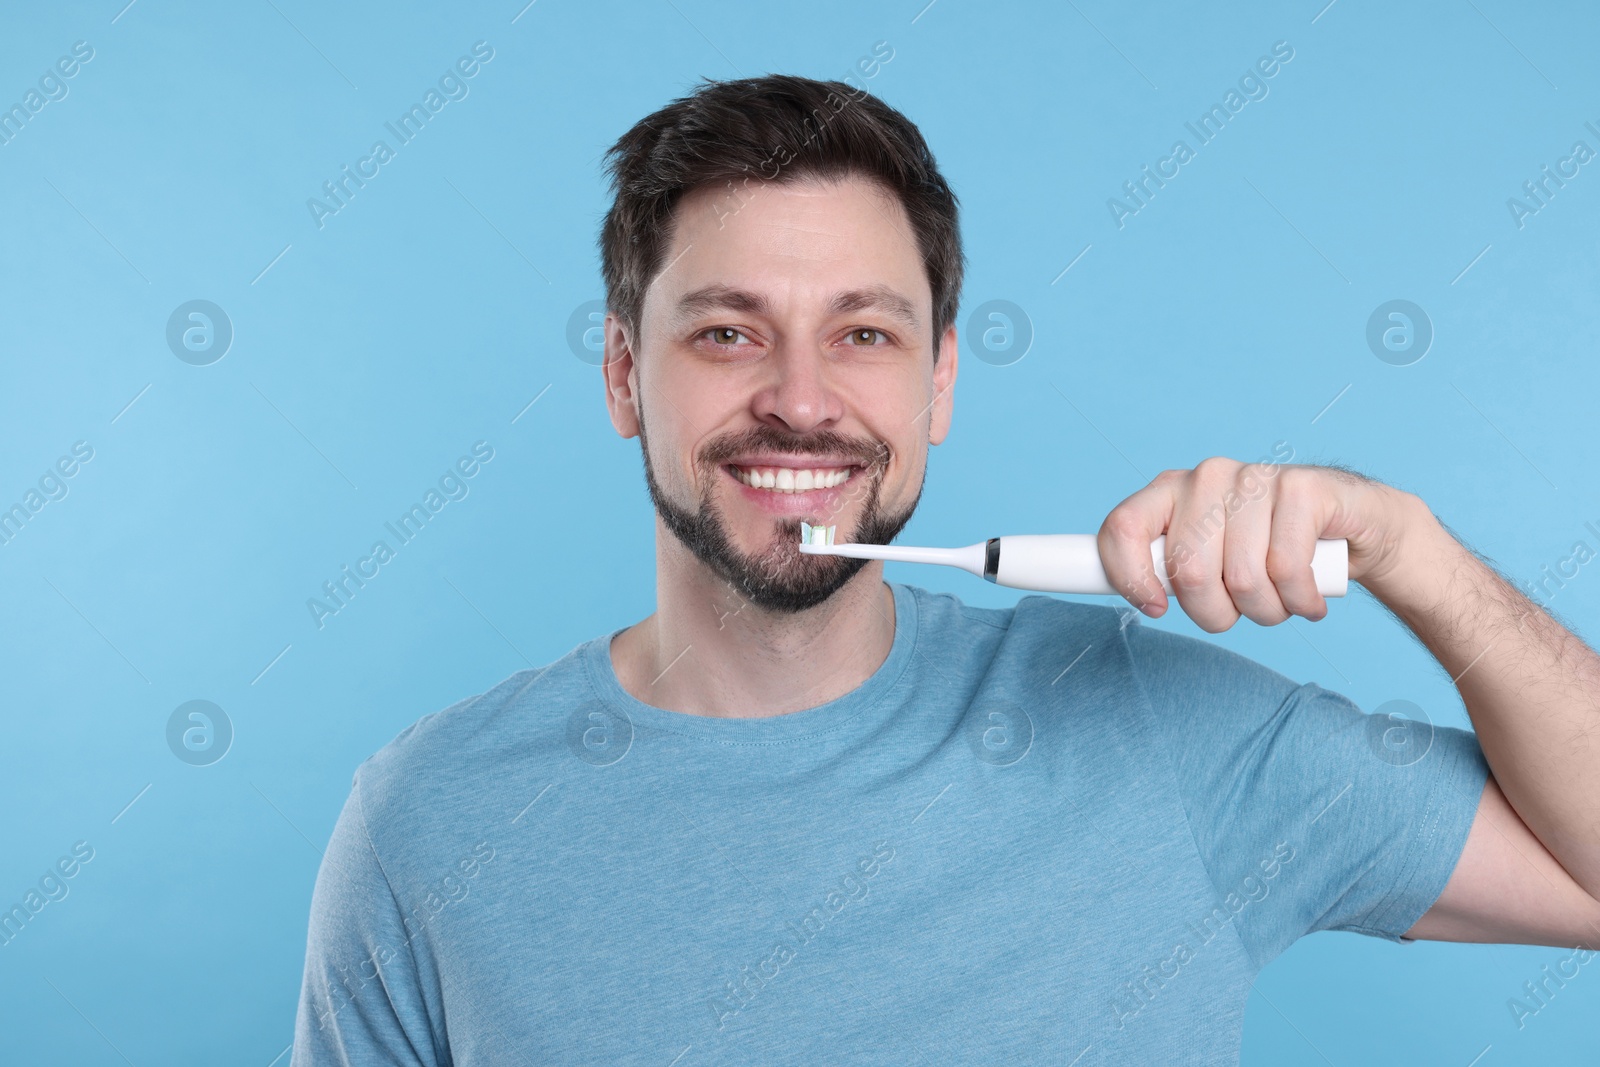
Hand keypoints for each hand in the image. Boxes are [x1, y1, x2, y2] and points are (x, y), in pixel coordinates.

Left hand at [1096, 457, 1425, 631]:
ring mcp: (1254, 477)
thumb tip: (1138, 598)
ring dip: (1266, 612)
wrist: (1353, 531)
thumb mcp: (1207, 564)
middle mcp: (1206, 477)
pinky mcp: (1303, 487)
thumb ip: (1166, 574)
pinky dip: (1301, 601)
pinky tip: (1309, 594)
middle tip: (1241, 609)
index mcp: (1170, 493)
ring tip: (1280, 599)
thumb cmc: (1269, 555)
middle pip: (1186, 572)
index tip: (1156, 609)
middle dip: (1215, 613)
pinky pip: (1287, 570)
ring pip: (1241, 579)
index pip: (1120, 529)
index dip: (1129, 579)